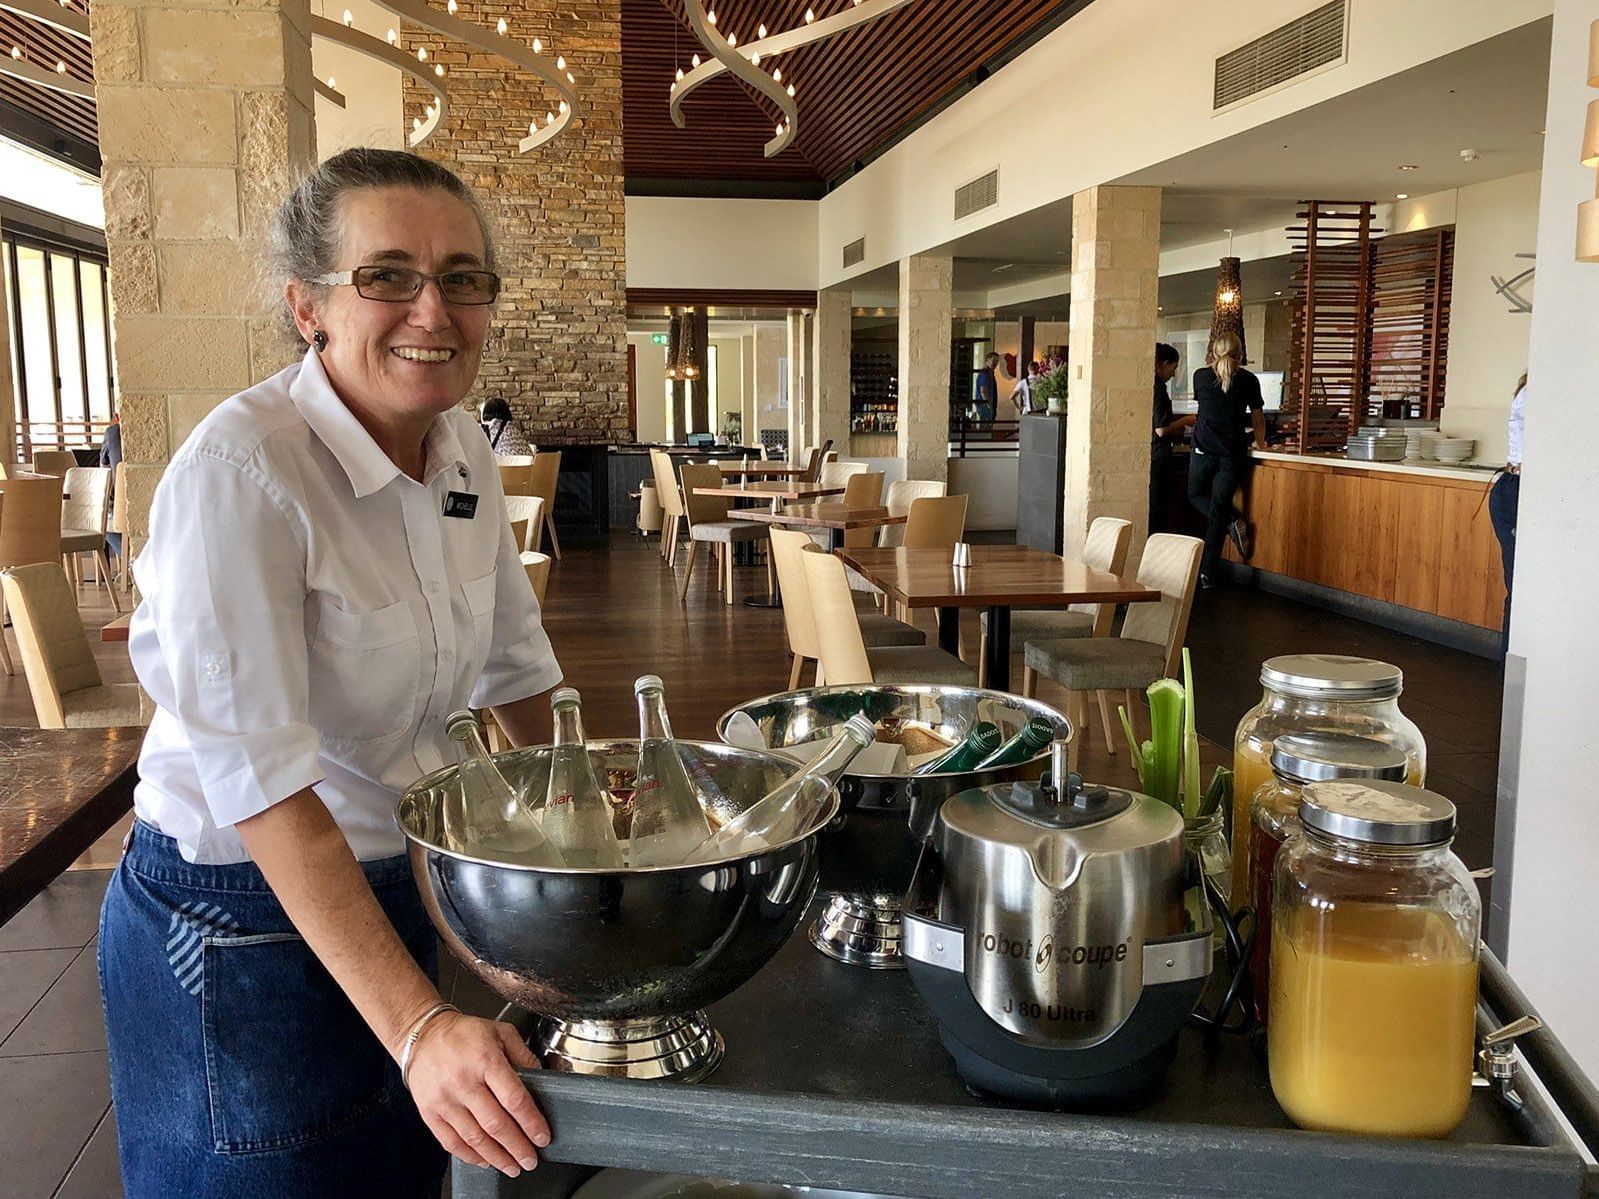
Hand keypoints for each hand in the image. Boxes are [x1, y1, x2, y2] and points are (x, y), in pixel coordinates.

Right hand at [405, 1010, 550, 1177]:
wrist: (423, 1035)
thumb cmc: (463, 1033)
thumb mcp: (501, 1032)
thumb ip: (523, 1055)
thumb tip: (542, 1079)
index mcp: (485, 1059)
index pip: (514, 1099)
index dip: (531, 1123)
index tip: (542, 1137)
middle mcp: (464, 1081)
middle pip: (496, 1124)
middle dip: (517, 1147)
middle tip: (530, 1160)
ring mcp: (444, 1099)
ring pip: (474, 1138)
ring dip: (496, 1157)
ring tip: (512, 1166)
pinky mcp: (430, 1112)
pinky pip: (451, 1141)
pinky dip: (470, 1156)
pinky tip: (484, 1161)